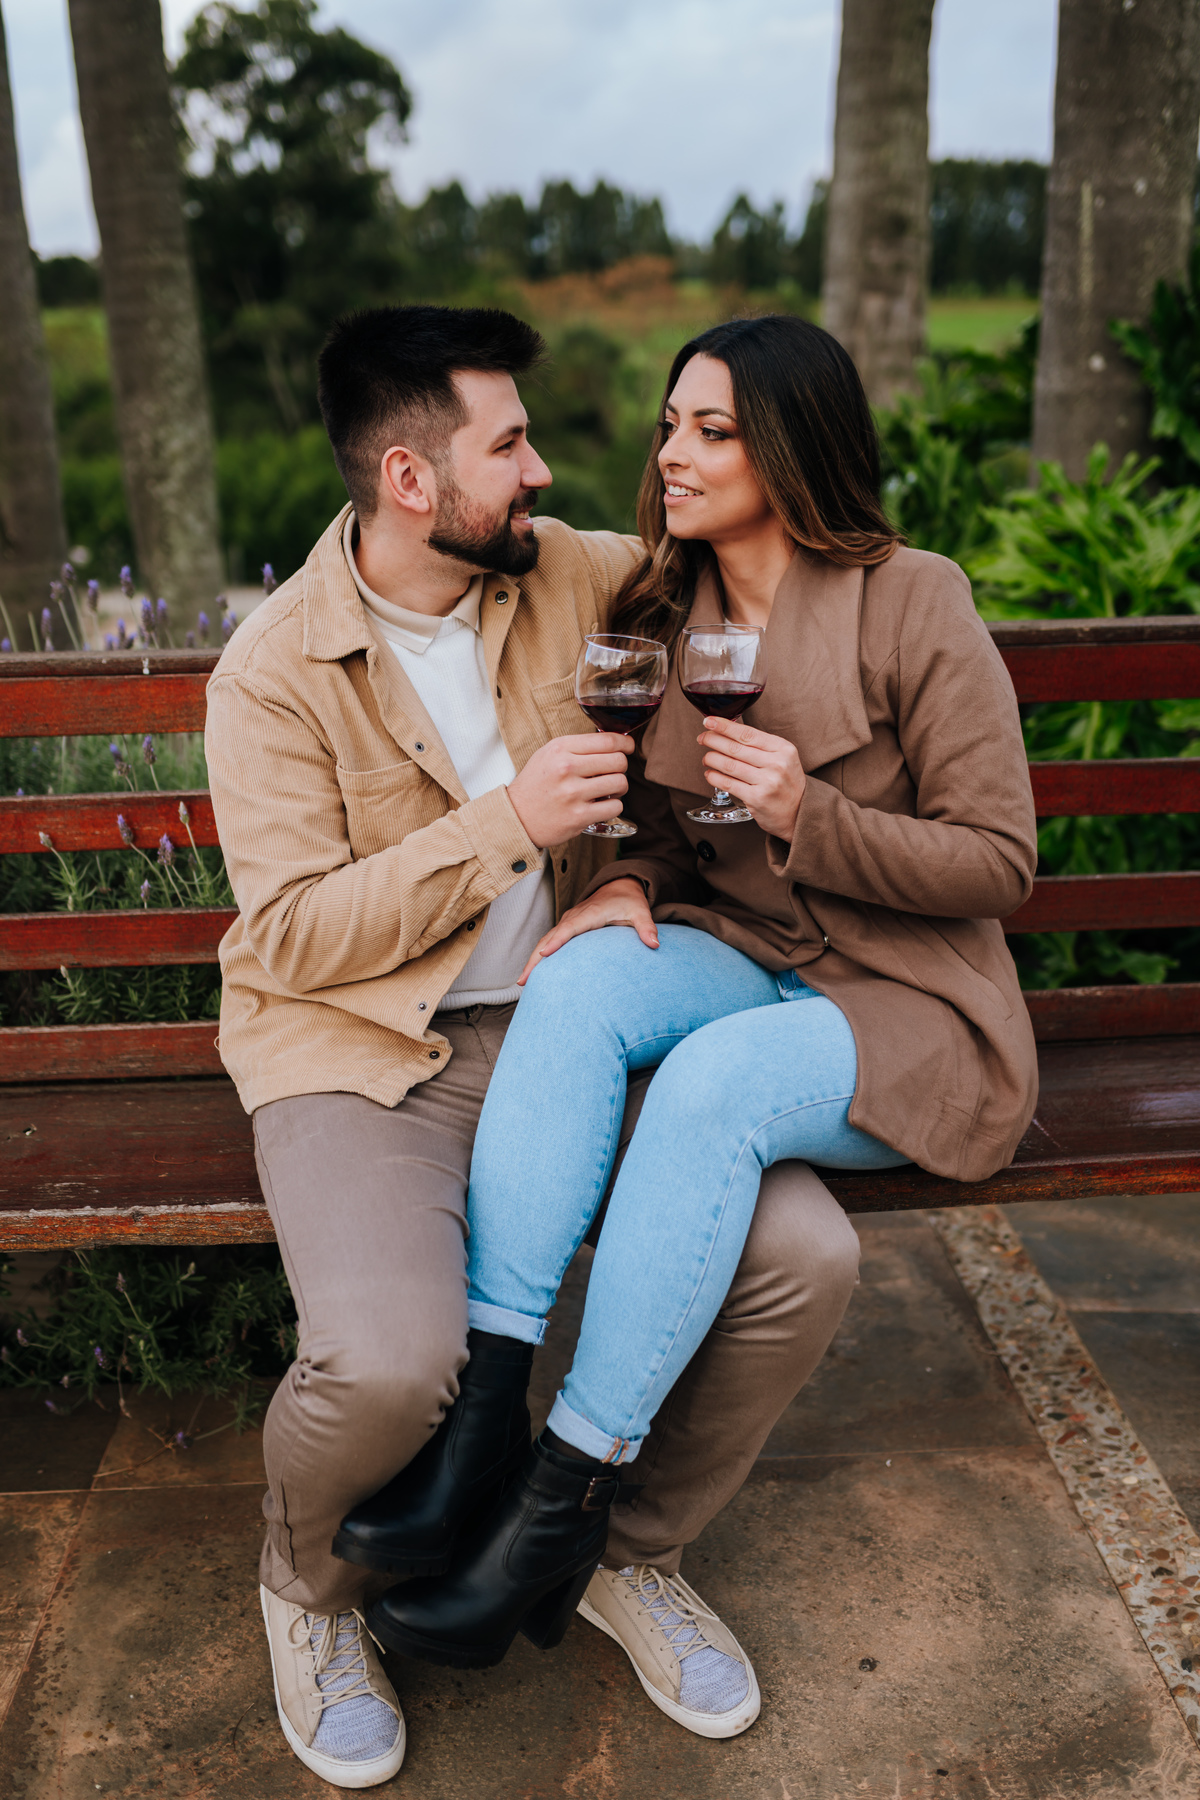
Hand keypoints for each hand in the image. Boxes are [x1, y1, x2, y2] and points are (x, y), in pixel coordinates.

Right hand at [508, 733, 631, 848]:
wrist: (517, 817)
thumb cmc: (536, 785)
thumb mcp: (548, 755)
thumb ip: (577, 747)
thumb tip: (613, 742)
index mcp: (560, 749)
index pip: (607, 739)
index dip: (624, 743)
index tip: (628, 747)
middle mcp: (566, 768)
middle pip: (618, 761)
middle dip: (621, 767)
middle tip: (613, 772)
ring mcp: (573, 793)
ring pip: (620, 783)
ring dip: (619, 788)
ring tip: (608, 790)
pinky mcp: (579, 816)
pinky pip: (615, 807)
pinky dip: (613, 806)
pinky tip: (601, 805)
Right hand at [517, 877, 656, 983]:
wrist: (619, 886)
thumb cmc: (629, 901)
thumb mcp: (641, 911)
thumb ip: (647, 927)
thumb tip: (655, 944)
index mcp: (590, 913)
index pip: (570, 928)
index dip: (556, 941)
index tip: (544, 955)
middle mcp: (574, 917)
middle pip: (550, 937)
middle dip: (535, 958)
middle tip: (524, 979)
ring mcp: (568, 922)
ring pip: (545, 940)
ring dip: (533, 959)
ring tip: (522, 981)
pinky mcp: (567, 927)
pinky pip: (549, 941)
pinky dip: (539, 955)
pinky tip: (533, 972)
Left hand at [698, 717, 805, 839]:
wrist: (800, 812)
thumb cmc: (787, 783)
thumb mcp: (783, 758)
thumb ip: (761, 745)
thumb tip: (729, 731)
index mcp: (783, 749)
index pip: (747, 733)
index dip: (724, 726)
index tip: (708, 721)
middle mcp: (776, 764)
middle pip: (736, 748)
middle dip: (713, 740)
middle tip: (702, 738)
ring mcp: (767, 782)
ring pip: (729, 765)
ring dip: (711, 759)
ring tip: (706, 757)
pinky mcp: (757, 798)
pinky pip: (729, 784)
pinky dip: (714, 777)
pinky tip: (709, 773)